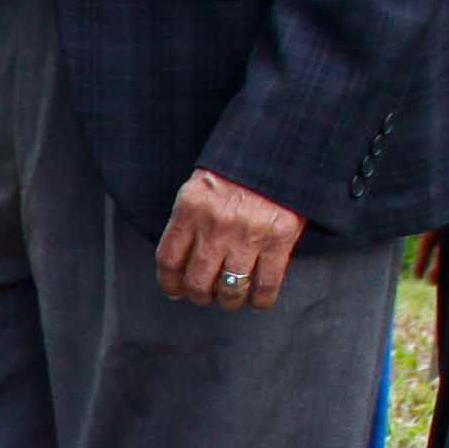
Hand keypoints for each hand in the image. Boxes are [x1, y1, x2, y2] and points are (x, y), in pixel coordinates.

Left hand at [156, 168, 305, 308]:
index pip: (169, 259)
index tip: (175, 291)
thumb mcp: (201, 186)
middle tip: (204, 295)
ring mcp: (248, 235)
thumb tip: (178, 263)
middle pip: (197, 280)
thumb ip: (189, 220)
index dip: (170, 283)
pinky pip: (266, 284)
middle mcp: (216, 226)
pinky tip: (257, 300)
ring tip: (230, 297)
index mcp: (191, 209)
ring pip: (230, 288)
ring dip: (228, 300)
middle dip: (198, 295)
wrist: (279, 147)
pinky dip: (260, 299)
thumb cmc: (238, 168)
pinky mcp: (279, 240)